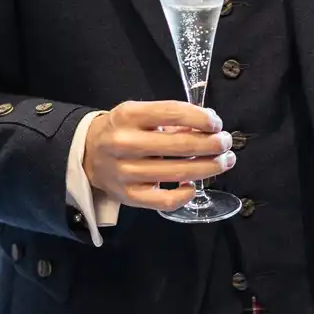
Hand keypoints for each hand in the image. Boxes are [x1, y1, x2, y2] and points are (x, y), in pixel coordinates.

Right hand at [81, 101, 235, 212]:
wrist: (87, 154)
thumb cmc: (121, 130)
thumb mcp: (139, 114)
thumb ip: (170, 118)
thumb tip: (208, 126)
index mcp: (128, 115)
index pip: (172, 112)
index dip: (200, 118)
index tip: (216, 123)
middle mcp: (124, 143)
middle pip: (179, 145)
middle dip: (211, 144)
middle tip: (226, 143)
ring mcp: (125, 172)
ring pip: (177, 173)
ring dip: (208, 167)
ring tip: (223, 162)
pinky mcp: (128, 196)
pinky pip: (163, 201)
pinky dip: (184, 195)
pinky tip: (193, 186)